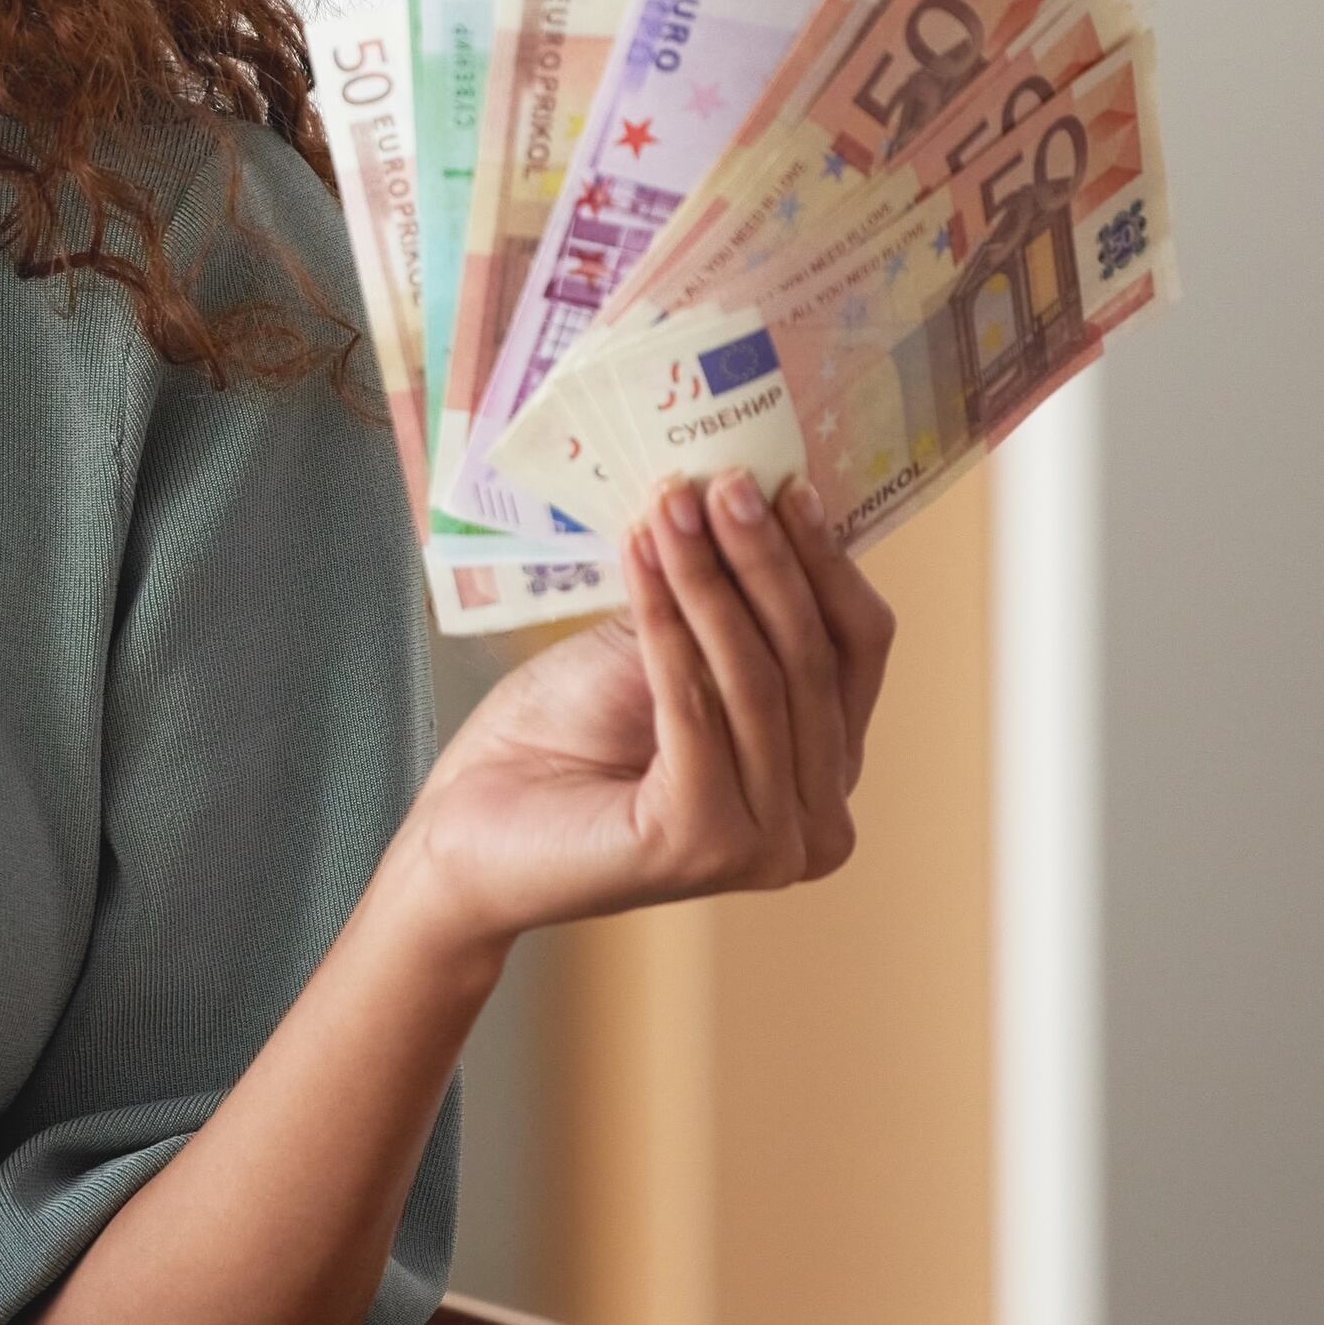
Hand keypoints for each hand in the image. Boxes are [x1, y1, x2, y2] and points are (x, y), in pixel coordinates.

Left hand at [394, 470, 899, 952]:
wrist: (467, 827)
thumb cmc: (562, 739)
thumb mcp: (662, 652)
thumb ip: (724, 603)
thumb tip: (757, 493)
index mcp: (826, 774)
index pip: (855, 649)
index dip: (824, 561)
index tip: (783, 481)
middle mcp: (818, 823)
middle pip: (811, 659)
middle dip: (763, 557)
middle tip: (722, 480)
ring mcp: (769, 844)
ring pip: (758, 678)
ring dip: (710, 578)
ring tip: (670, 504)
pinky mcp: (706, 843)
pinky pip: (696, 705)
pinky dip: (666, 624)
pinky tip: (640, 558)